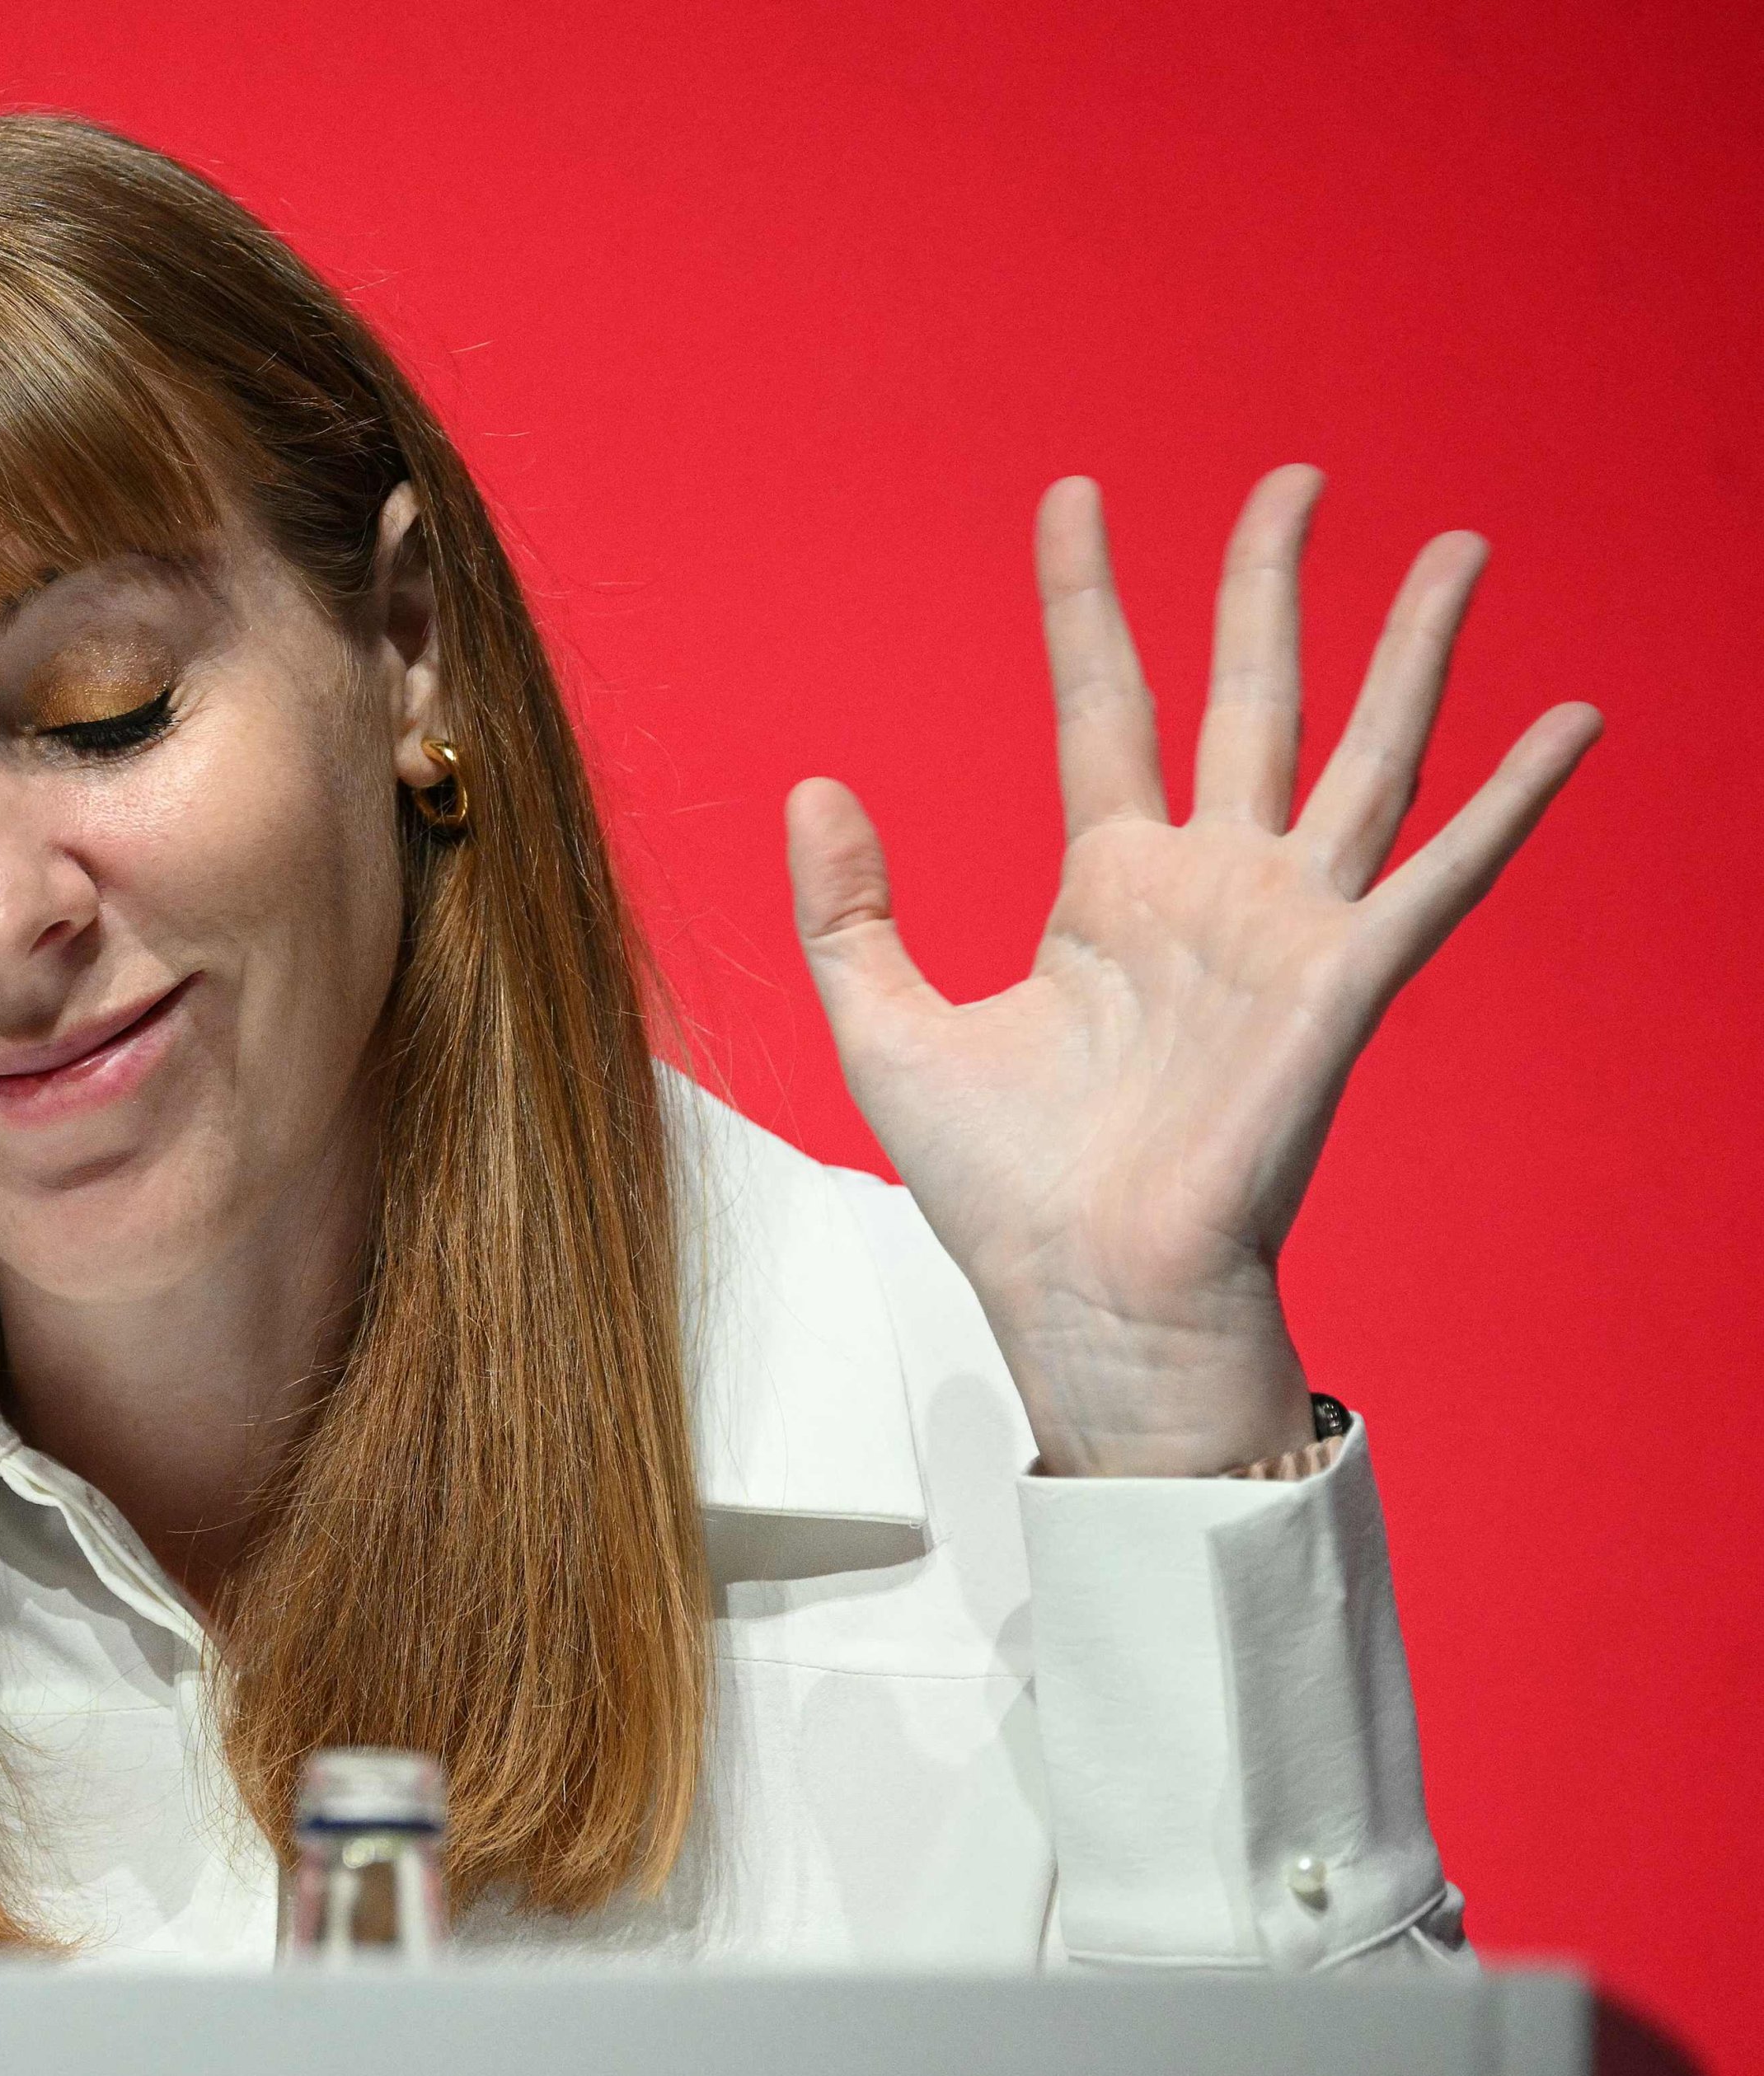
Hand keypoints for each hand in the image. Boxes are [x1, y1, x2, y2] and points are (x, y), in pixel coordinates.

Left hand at [785, 467, 1598, 1475]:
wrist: (1079, 1292)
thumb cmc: (1001, 1191)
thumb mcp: (885, 1030)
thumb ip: (850, 910)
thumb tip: (813, 787)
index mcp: (1107, 890)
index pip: (1102, 704)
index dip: (1088, 600)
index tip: (1077, 497)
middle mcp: (1206, 890)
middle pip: (1248, 694)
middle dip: (1269, 583)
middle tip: (1296, 476)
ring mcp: (1284, 930)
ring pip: (1362, 752)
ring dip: (1414, 649)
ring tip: (1459, 545)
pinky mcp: (1343, 983)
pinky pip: (1442, 874)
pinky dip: (1511, 799)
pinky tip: (1572, 718)